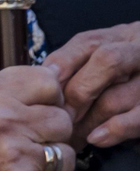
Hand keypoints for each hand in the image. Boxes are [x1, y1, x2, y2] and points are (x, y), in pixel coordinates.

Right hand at [0, 65, 74, 169]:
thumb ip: (14, 86)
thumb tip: (56, 71)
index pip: (47, 79)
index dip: (49, 96)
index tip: (38, 107)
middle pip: (61, 113)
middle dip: (53, 126)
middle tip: (31, 134)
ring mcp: (12, 143)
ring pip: (65, 137)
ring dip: (55, 146)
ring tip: (30, 150)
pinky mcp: (23, 167)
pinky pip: (64, 160)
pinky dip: (54, 166)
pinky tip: (31, 165)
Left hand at [45, 22, 139, 149]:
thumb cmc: (125, 69)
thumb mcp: (102, 55)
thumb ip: (76, 61)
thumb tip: (45, 77)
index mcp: (119, 36)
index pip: (85, 43)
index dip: (62, 66)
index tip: (45, 90)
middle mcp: (138, 51)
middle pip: (105, 63)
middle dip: (75, 94)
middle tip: (57, 116)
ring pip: (116, 97)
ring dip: (87, 121)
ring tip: (70, 136)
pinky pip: (137, 118)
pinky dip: (113, 130)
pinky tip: (95, 138)